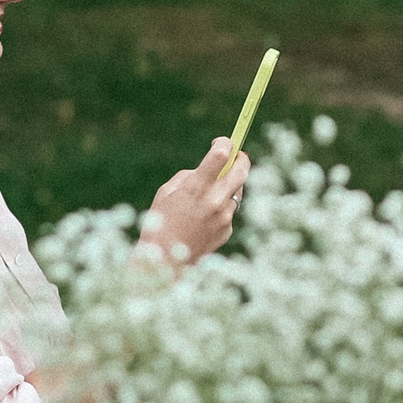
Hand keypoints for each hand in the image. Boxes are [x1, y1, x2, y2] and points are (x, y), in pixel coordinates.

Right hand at [141, 139, 248, 265]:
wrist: (165, 260)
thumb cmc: (160, 222)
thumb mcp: (166, 192)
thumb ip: (189, 177)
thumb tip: (208, 169)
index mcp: (196, 187)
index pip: (221, 155)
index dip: (225, 143)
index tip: (222, 142)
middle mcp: (215, 200)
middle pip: (242, 170)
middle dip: (242, 159)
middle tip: (238, 156)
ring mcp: (224, 216)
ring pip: (237, 192)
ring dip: (229, 186)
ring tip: (212, 192)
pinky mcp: (227, 229)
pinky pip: (229, 211)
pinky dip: (222, 208)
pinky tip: (205, 218)